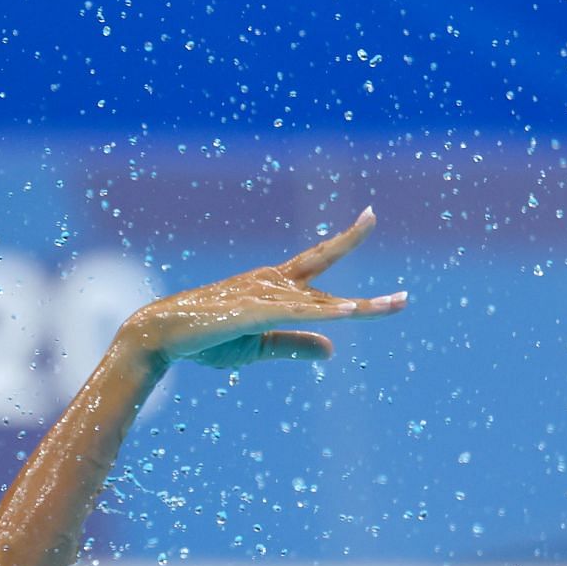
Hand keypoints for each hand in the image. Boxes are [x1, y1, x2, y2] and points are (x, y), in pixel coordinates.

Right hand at [120, 208, 407, 370]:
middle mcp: (274, 284)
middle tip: (405, 286)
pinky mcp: (256, 313)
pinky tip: (351, 313)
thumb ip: (297, 345)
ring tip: (397, 305)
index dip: (346, 240)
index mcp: (275, 286)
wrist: (161, 335)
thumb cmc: (207, 338)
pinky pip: (299, 315)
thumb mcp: (261, 346)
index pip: (318, 261)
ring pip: (323, 304)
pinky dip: (326, 315)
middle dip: (365, 280)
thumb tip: (334, 348)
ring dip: (361, 308)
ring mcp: (266, 296)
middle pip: (329, 283)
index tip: (369, 217)